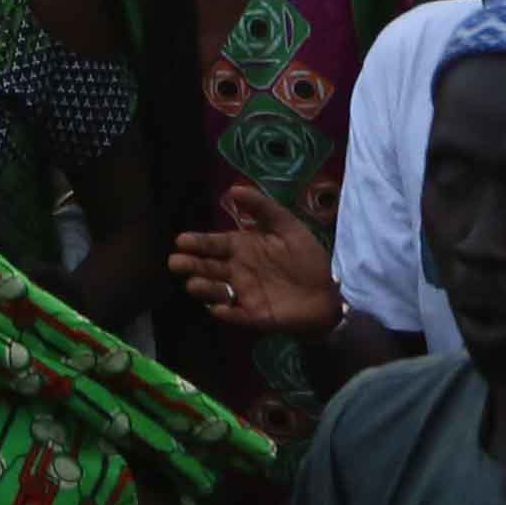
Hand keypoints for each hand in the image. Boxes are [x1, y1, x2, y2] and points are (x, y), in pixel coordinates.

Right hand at [168, 179, 343, 335]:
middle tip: (175, 262)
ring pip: (218, 291)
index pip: (215, 244)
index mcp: (244, 248)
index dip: (199, 243)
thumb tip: (233, 189)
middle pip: (209, 267)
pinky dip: (228, 313)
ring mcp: (245, 294)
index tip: (181, 240)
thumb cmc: (306, 256)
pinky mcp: (256, 315)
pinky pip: (238, 315)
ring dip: (205, 288)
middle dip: (191, 264)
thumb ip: (262, 208)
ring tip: (194, 283)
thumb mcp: (287, 226)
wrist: (330, 289)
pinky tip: (220, 308)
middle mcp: (239, 271)